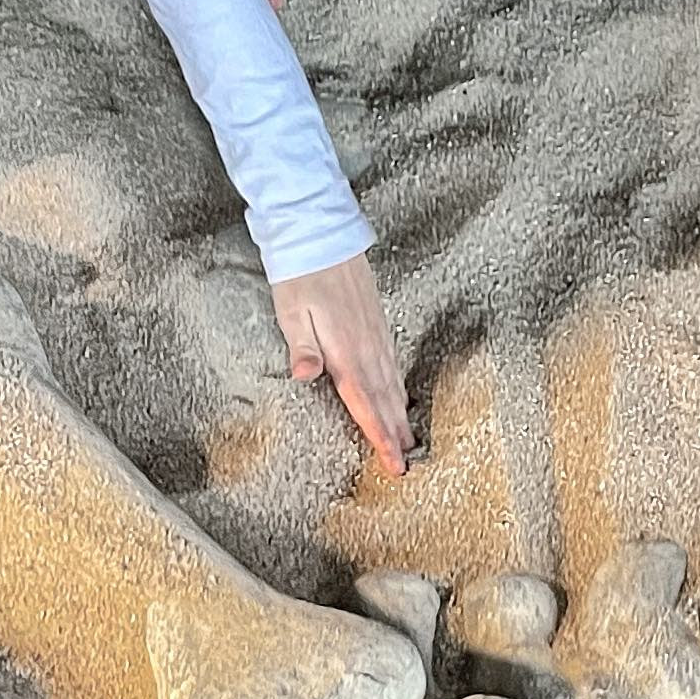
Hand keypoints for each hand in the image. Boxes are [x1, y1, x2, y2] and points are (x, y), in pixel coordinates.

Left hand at [273, 252, 411, 477]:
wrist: (321, 233)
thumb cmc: (300, 272)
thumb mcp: (290, 309)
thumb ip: (301, 345)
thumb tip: (304, 376)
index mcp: (345, 349)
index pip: (365, 402)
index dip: (379, 434)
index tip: (393, 462)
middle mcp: (366, 346)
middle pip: (384, 399)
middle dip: (395, 434)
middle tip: (406, 465)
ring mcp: (375, 334)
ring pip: (392, 382)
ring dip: (400, 414)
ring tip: (409, 440)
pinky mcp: (376, 322)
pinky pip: (392, 363)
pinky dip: (398, 386)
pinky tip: (399, 396)